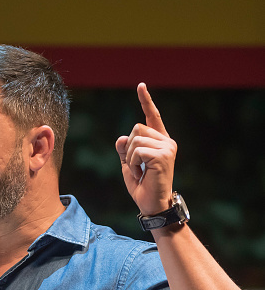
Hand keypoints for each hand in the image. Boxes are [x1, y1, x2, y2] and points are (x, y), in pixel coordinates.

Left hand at [115, 83, 176, 215]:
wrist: (152, 204)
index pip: (152, 116)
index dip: (145, 100)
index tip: (140, 85)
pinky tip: (142, 174)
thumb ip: (124, 148)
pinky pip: (136, 151)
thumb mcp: (128, 163)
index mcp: (160, 141)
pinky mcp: (163, 155)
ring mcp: (167, 148)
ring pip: (134, 139)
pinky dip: (132, 163)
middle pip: (136, 128)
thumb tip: (122, 138)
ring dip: (130, 158)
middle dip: (128, 148)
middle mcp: (167, 141)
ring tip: (140, 171)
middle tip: (137, 166)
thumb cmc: (142, 185)